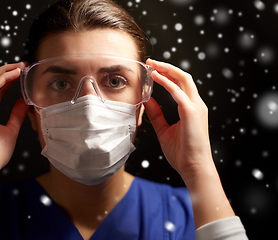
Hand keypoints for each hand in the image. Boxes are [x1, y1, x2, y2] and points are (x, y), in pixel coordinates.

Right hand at [0, 62, 28, 175]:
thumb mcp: (12, 129)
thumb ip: (17, 114)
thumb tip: (24, 102)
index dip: (9, 79)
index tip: (22, 73)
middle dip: (7, 70)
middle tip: (23, 65)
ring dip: (6, 70)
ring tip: (20, 66)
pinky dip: (3, 78)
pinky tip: (15, 74)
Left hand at [144, 59, 212, 178]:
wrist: (193, 167)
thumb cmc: (181, 152)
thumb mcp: (163, 130)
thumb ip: (156, 114)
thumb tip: (147, 101)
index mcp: (190, 108)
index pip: (180, 84)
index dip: (167, 74)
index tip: (152, 69)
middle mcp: (196, 104)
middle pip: (183, 77)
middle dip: (166, 67)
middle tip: (150, 62)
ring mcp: (196, 107)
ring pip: (183, 79)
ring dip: (167, 70)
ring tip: (152, 64)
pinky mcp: (191, 112)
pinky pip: (178, 92)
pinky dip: (166, 82)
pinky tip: (155, 77)